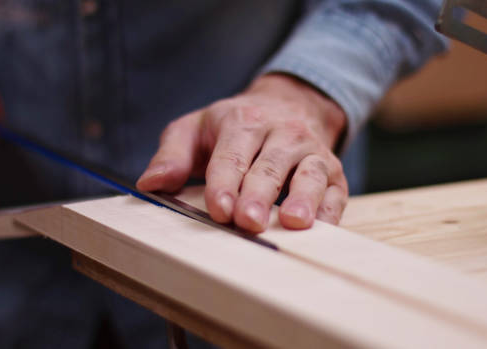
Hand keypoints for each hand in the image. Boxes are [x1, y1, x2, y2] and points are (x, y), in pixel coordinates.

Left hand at [137, 74, 348, 232]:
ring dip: (302, 199)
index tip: (218, 208)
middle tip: (247, 222)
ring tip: (292, 222)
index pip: (232, 155)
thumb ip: (172, 155)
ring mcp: (310, 151)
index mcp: (244, 121)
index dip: (224, 182)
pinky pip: (336, 191)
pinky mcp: (332, 171)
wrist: (287, 105)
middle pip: (270, 166)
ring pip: (309, 174)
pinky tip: (321, 228)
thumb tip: (150, 184)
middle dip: (258, 195)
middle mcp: (282, 133)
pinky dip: (331, 210)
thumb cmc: (232, 126)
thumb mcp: (194, 129)